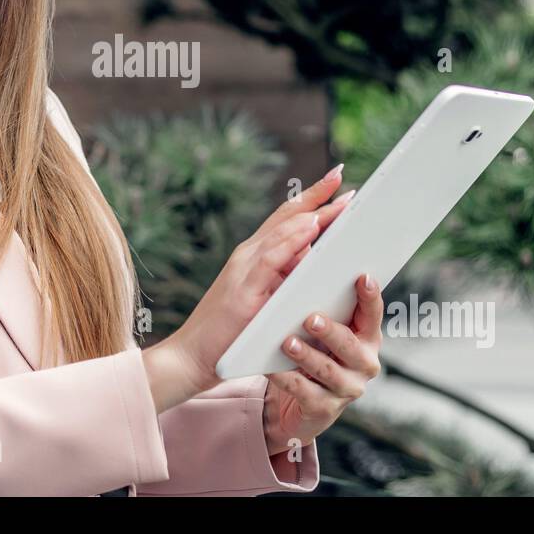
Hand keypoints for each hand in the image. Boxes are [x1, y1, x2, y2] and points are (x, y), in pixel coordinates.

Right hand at [167, 164, 354, 395]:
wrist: (192, 357)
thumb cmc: (230, 334)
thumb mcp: (265, 299)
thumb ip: (284, 276)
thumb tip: (313, 256)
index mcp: (254, 257)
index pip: (286, 219)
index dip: (311, 198)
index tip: (336, 180)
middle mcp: (248, 255)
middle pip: (286, 216)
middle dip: (316, 196)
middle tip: (341, 175)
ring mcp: (243, 269)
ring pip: (282, 231)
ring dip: (312, 213)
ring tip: (340, 200)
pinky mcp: (243, 289)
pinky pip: (272, 257)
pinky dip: (292, 239)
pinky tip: (312, 227)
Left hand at [262, 273, 383, 457]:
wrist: (300, 404)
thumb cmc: (313, 352)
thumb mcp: (322, 327)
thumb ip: (323, 299)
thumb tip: (308, 252)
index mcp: (366, 337)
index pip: (373, 313)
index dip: (370, 296)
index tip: (362, 276)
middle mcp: (364, 363)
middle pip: (350, 344)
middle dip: (331, 331)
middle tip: (310, 318)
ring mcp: (346, 388)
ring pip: (327, 370)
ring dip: (306, 355)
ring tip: (287, 342)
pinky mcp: (324, 409)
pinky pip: (304, 392)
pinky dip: (286, 379)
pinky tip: (271, 369)